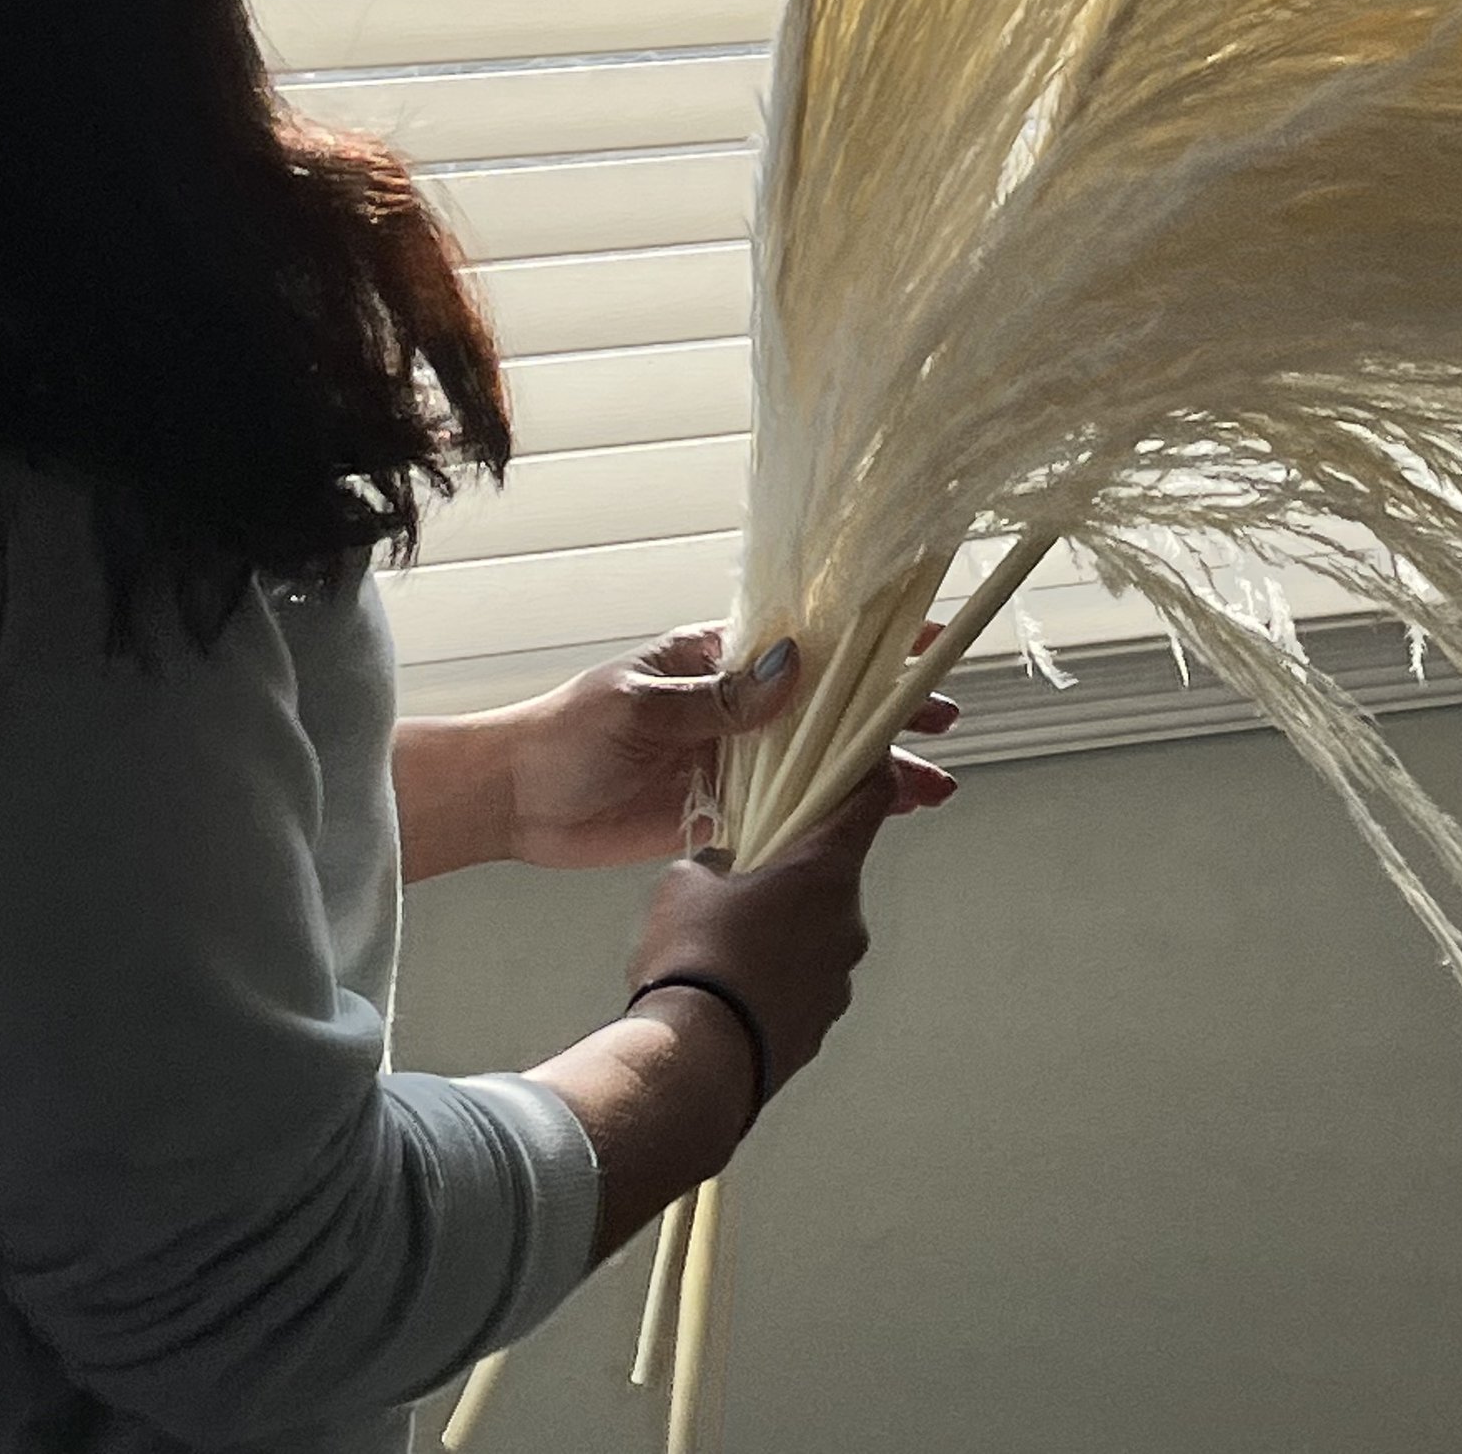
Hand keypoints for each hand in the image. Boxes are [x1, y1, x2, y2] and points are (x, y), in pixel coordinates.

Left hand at [491, 620, 958, 871]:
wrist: (513, 801)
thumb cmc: (567, 734)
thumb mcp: (642, 707)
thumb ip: (720, 698)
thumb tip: (796, 664)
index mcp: (717, 659)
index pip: (807, 641)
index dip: (868, 642)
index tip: (927, 639)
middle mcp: (735, 707)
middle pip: (828, 707)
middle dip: (888, 714)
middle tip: (948, 724)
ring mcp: (732, 762)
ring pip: (818, 762)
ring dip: (873, 772)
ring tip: (933, 790)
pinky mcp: (720, 813)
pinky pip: (789, 810)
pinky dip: (833, 815)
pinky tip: (877, 822)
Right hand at [531, 762, 925, 1252]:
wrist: (694, 1064)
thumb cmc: (695, 959)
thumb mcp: (684, 883)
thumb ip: (714, 861)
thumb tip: (720, 872)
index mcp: (825, 870)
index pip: (869, 800)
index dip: (867, 772)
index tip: (867, 757)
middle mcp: (848, 922)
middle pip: (833, 874)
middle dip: (794, 871)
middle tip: (744, 877)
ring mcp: (839, 981)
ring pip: (816, 934)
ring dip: (783, 930)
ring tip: (723, 947)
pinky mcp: (820, 1026)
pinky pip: (803, 984)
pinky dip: (776, 978)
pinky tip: (729, 989)